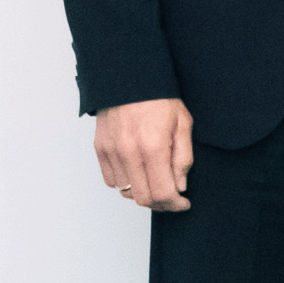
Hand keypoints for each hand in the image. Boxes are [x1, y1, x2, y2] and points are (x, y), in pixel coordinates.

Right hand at [94, 97, 192, 212]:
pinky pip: (111, 180)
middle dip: (160, 203)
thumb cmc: (159, 98)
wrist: (129, 77)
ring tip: (154, 181)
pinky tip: (137, 171)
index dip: (175, 205)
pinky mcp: (100, 148)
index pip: (162, 193)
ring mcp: (112, 151)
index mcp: (153, 147)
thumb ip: (183, 158)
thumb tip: (180, 185)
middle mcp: (129, 153)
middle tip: (171, 196)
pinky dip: (124, 182)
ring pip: (125, 191)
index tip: (182, 203)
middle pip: (142, 198)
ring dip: (141, 192)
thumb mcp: (183, 124)